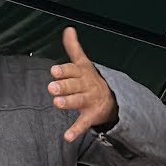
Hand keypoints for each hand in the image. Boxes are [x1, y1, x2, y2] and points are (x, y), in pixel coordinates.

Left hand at [49, 27, 117, 141]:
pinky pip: (83, 123)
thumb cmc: (91, 80)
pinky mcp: (90, 116)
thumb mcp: (83, 63)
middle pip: (74, 85)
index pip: (73, 70)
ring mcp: (89, 101)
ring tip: (57, 103)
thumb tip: (68, 29)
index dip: (64, 71)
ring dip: (68, 102)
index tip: (54, 70)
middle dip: (64, 86)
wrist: (113, 99)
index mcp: (83, 73)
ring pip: (78, 101)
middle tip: (52, 87)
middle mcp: (87, 86)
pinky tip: (67, 136)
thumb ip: (74, 48)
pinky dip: (75, 130)